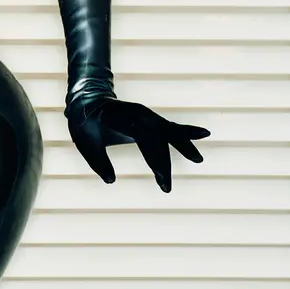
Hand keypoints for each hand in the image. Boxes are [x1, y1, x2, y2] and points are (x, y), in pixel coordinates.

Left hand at [66, 93, 209, 192]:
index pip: (144, 139)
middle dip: (164, 161)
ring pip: (168, 132)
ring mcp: (147, 117)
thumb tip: (111, 180)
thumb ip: (97, 161)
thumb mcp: (85, 143)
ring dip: (182, 146)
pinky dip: (186, 132)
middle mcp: (139, 115)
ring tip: (198, 159)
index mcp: (122, 118)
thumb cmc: (85, 125)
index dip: (154, 158)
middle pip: (158, 138)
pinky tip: (205, 134)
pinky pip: (171, 128)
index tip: (161, 178)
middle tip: (166, 185)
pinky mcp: (152, 121)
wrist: (87, 103)